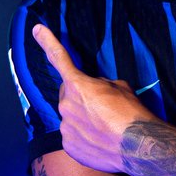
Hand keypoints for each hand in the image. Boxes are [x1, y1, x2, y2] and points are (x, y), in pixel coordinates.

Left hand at [33, 24, 157, 172]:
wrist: (138, 146)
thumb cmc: (132, 113)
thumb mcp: (120, 87)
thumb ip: (99, 85)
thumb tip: (94, 91)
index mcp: (79, 85)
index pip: (60, 59)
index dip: (47, 42)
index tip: (36, 29)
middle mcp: (66, 105)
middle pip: (67, 94)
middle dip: (80, 96)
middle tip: (101, 106)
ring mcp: (66, 128)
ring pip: (70, 117)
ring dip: (83, 118)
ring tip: (104, 127)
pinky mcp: (69, 146)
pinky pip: (73, 136)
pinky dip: (84, 136)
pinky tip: (101, 139)